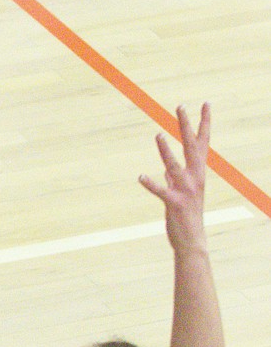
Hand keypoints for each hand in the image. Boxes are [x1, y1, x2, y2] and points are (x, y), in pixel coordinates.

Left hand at [140, 103, 209, 251]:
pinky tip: (141, 176)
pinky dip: (152, 184)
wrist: (192, 242)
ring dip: (166, 151)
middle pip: (191, 147)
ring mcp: (186, 190)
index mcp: (198, 174)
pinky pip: (161, 191)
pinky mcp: (174, 203)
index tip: (205, 105)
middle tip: (180, 106)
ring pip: (174, 166)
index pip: (202, 143)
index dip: (203, 124)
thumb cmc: (187, 217)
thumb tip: (165, 172)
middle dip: (186, 126)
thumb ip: (174, 181)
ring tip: (158, 135)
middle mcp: (195, 179)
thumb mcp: (182, 195)